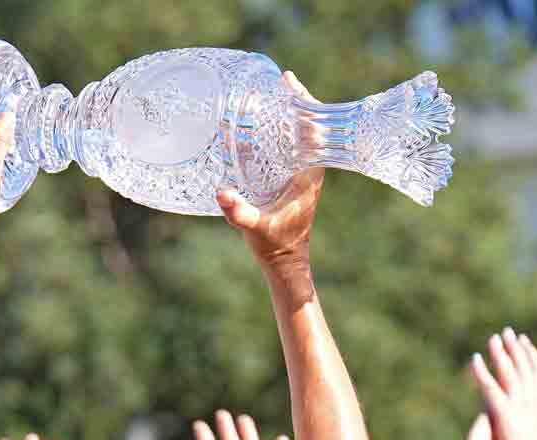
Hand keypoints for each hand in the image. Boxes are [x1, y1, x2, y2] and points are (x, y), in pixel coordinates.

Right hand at [220, 73, 322, 271]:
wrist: (285, 261)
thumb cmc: (276, 244)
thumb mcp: (255, 227)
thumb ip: (240, 212)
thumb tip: (222, 195)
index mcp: (309, 174)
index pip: (314, 130)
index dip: (304, 104)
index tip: (290, 84)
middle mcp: (308, 168)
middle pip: (308, 126)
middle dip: (294, 102)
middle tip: (278, 80)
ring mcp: (300, 172)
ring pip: (297, 135)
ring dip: (286, 114)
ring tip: (268, 92)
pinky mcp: (289, 177)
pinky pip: (286, 146)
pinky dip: (277, 130)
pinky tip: (259, 120)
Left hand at [468, 327, 536, 439]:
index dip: (533, 359)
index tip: (527, 344)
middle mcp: (534, 400)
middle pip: (525, 367)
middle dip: (517, 349)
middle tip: (510, 332)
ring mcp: (519, 405)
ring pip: (509, 372)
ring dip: (501, 353)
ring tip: (494, 338)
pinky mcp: (504, 413)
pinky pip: (490, 387)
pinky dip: (482, 372)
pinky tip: (474, 360)